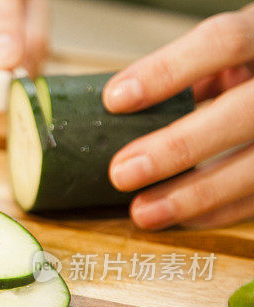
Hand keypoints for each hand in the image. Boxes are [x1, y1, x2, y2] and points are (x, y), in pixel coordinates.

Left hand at [104, 6, 253, 229]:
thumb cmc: (248, 66)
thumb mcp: (224, 54)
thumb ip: (186, 73)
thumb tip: (113, 107)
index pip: (224, 43)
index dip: (168, 71)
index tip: (114, 100)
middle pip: (241, 113)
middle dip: (178, 147)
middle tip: (121, 173)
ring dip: (195, 195)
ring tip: (143, 212)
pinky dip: (216, 210)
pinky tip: (178, 218)